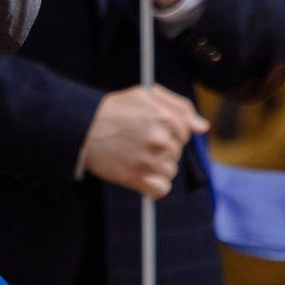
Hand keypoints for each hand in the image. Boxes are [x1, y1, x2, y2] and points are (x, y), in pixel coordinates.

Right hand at [82, 85, 206, 198]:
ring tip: (135, 155)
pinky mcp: (138, 179)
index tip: (150, 129)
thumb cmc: (113, 109)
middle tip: (137, 141)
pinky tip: (140, 173)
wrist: (81, 128)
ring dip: (157, 166)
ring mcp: (150, 161)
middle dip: (162, 148)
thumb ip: (179, 107)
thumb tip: (203, 128)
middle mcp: (161, 140)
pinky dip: (153, 185)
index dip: (169, 131)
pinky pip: (162, 189)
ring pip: (170, 170)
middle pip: (177, 152)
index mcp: (165, 117)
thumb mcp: (146, 94)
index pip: (185, 133)